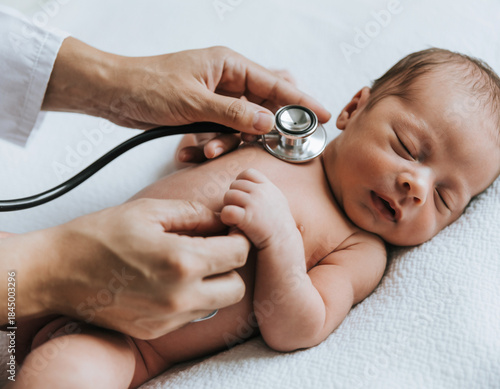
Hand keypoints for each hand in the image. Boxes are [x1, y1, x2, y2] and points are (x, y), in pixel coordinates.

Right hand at [1, 199, 249, 338]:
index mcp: (181, 261)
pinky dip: (192, 299)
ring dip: (215, 284)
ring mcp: (167, 319)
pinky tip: (171, 281)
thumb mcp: (149, 211)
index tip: (228, 228)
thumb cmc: (99, 235)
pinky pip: (191, 316)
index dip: (238, 236)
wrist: (56, 271)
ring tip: (192, 264)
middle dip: (232, 265)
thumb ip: (194, 214)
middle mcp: (179, 296)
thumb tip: (222, 218)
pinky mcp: (154, 331)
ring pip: (217, 305)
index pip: (238, 253)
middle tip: (215, 248)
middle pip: (236, 287)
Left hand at [43, 39, 330, 149]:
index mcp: (229, 65)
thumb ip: (234, 113)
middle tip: (281, 142)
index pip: (275, 83)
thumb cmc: (148, 86)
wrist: (115, 93)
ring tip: (209, 149)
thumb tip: (269, 121)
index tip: (323, 115)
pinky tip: (199, 150)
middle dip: (271, 125)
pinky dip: (216, 142)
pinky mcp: (204, 113)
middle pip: (265, 102)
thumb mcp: (194, 102)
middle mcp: (227, 80)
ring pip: (243, 122)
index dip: (301, 102)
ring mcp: (217, 97)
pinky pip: (223, 130)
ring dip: (231, 140)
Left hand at [221, 169, 296, 249]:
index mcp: (268, 186)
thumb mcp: (277, 200)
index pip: (248, 172)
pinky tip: (232, 224)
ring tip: (235, 217)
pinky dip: (226, 217)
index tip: (242, 194)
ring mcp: (253, 204)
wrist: (283, 243)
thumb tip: (249, 180)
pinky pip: (226, 211)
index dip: (241, 181)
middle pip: (235, 185)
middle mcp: (261, 192)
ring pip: (228, 196)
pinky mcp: (246, 218)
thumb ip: (265, 189)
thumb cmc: (278, 224)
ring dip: (228, 206)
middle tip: (238, 210)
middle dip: (233, 196)